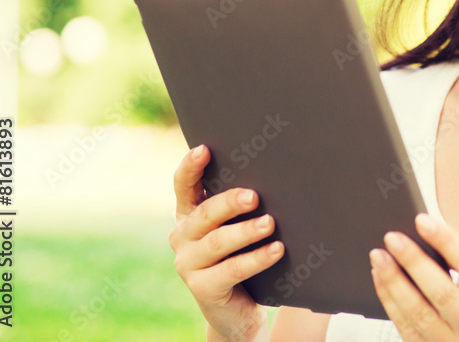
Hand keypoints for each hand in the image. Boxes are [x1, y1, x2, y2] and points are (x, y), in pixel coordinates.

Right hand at [169, 145, 284, 341]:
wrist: (237, 308)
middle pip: (204, 213)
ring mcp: (188, 264)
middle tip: (254, 196)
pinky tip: (276, 249)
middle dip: (229, 202)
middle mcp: (182, 236)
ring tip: (270, 223)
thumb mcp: (237, 226)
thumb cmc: (242, 254)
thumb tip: (276, 173)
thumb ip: (242, 204)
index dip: (190, 167)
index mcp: (189, 213)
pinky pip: (231, 270)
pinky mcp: (202, 288)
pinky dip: (256, 258)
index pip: (183, 185)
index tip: (204, 149)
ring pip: (217, 242)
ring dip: (246, 231)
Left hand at [369, 214, 458, 340]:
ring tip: (379, 258)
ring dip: (394, 283)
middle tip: (392, 238)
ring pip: (419, 315)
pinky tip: (381, 281)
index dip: (447, 241)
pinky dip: (390, 303)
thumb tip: (432, 234)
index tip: (422, 221)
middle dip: (414, 262)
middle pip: (443, 293)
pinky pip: (408, 329)